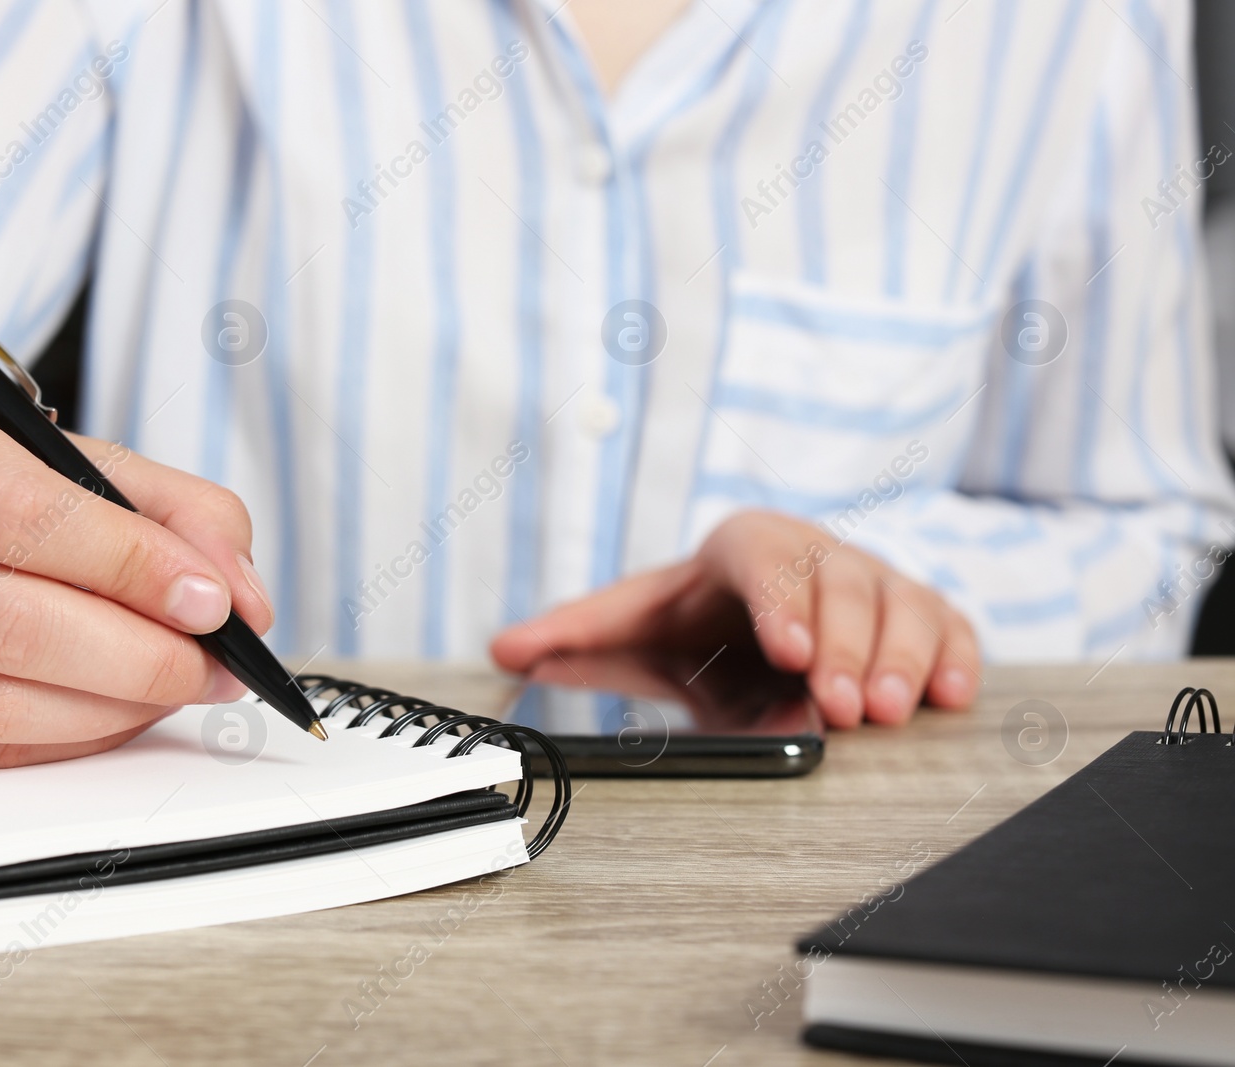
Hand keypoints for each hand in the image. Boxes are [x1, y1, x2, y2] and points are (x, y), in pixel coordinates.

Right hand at [0, 376, 267, 767]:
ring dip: (107, 712)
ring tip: (172, 689)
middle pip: (3, 622)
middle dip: (138, 657)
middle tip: (213, 666)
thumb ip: (176, 511)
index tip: (214, 602)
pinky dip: (56, 744)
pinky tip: (106, 715)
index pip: (18, 512)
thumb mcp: (74, 460)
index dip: (130, 567)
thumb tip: (241, 595)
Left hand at [489, 509, 980, 726]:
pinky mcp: (918, 615)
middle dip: (844, 646)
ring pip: (903, 605)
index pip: (766, 560)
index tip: (785, 649)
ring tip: (889, 710)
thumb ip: (575, 633)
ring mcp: (873, 584)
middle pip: (842, 586)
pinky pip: (952, 627)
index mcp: (745, 547)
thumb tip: (504, 647)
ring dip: (901, 657)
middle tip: (840, 703)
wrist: (758, 620)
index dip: (782, 601)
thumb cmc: (699, 620)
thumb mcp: (636, 623)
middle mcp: (816, 556)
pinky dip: (957, 659)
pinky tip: (951, 697)